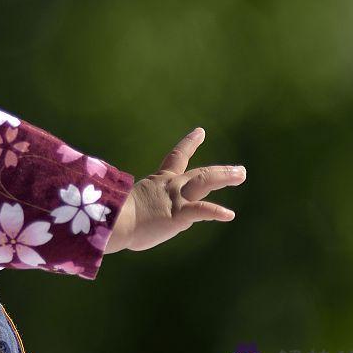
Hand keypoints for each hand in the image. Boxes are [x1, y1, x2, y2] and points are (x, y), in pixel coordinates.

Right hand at [106, 127, 245, 253]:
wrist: (112, 221)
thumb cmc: (113, 216)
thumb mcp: (125, 205)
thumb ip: (131, 204)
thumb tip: (120, 209)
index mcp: (158, 182)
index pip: (176, 157)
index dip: (189, 144)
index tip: (200, 132)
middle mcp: (170, 187)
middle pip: (200, 173)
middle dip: (222, 171)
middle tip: (240, 170)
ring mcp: (175, 199)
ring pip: (205, 181)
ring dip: (224, 177)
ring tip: (240, 174)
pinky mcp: (178, 215)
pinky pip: (201, 211)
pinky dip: (215, 211)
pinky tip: (229, 214)